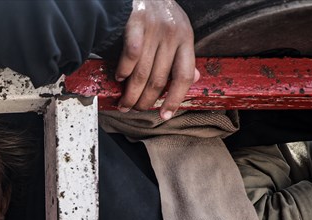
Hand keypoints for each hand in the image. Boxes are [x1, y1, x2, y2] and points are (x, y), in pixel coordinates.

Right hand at [115, 0, 198, 119]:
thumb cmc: (158, 13)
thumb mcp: (178, 31)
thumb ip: (182, 56)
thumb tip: (192, 79)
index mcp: (186, 39)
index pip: (183, 76)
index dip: (175, 99)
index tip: (165, 115)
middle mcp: (172, 34)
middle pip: (159, 79)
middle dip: (145, 100)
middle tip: (135, 109)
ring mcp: (154, 28)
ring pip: (142, 72)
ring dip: (131, 93)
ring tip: (124, 103)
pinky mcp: (136, 21)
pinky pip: (131, 54)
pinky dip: (124, 69)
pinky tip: (119, 77)